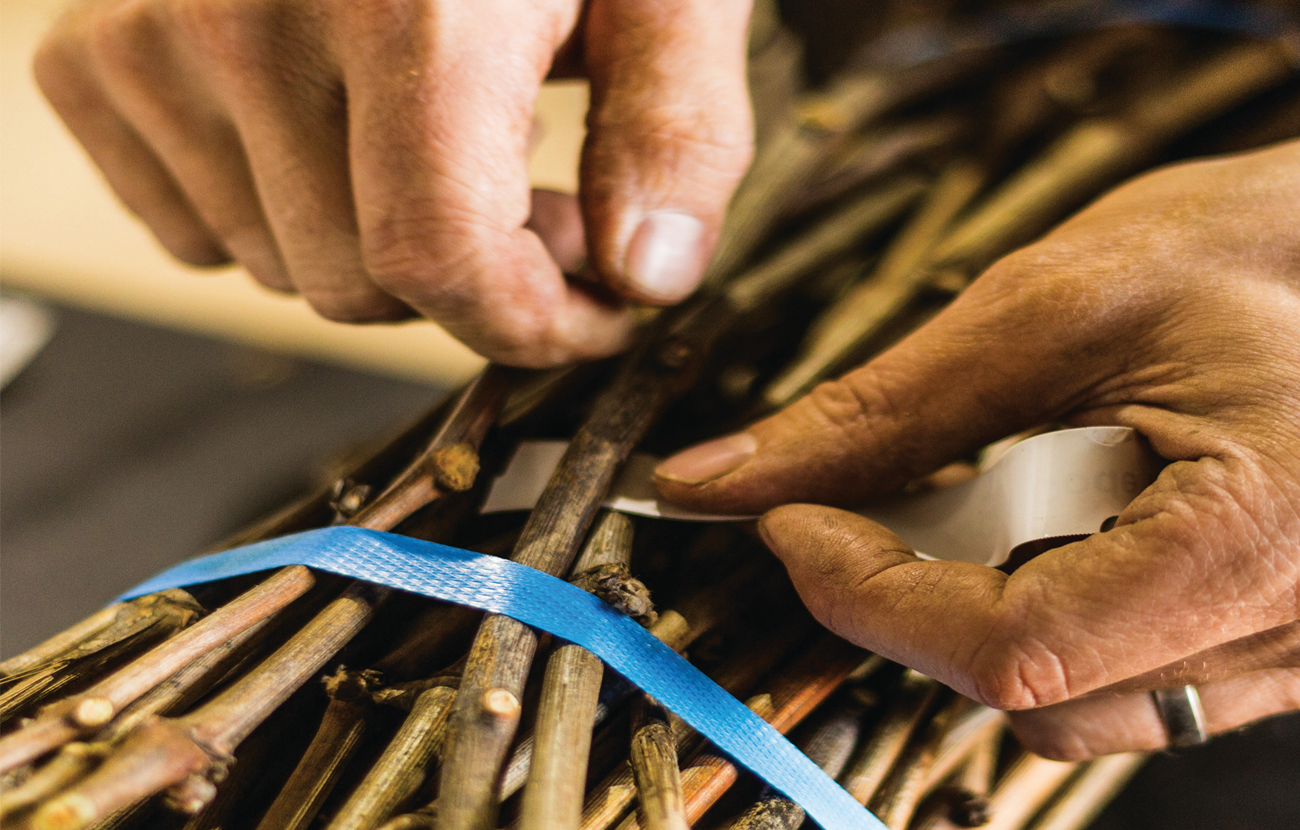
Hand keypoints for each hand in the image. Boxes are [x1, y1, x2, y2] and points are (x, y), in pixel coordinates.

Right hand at [34, 0, 754, 365]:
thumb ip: (675, 127)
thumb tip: (646, 275)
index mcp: (406, 3)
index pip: (441, 260)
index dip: (534, 323)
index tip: (590, 312)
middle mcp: (252, 16)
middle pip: (358, 287)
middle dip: (467, 275)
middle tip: (534, 191)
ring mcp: (152, 35)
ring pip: (278, 267)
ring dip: (372, 243)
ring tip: (432, 140)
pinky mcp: (93, 54)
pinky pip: (191, 231)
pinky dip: (277, 211)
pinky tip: (335, 129)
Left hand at [656, 140, 1299, 759]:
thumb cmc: (1251, 247)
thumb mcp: (1053, 306)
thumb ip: (883, 409)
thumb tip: (727, 479)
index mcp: (1253, 537)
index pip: (1012, 645)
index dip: (868, 596)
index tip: (788, 524)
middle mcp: (1295, 628)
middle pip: (1032, 689)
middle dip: (912, 601)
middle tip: (861, 500)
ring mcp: (1291, 650)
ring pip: (1071, 701)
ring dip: (974, 611)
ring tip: (972, 493)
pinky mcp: (1268, 642)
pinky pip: (1122, 677)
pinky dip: (1042, 613)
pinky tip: (1035, 523)